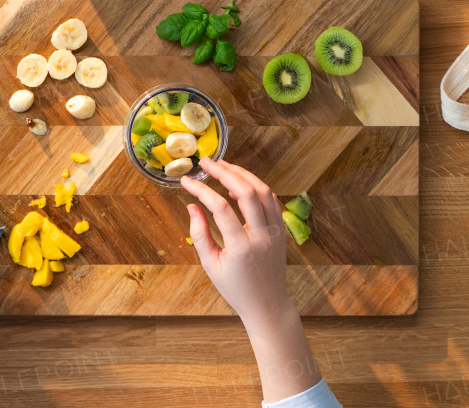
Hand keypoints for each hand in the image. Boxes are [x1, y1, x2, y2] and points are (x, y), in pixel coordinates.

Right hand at [181, 158, 321, 403]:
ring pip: (263, 190)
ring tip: (223, 167)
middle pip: (246, 191)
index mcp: (241, 248)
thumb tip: (191, 206)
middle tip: (207, 163)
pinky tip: (241, 182)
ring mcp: (275, 231)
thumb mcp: (211, 266)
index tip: (186, 182)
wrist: (267, 304)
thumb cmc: (236, 288)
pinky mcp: (282, 229)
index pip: (221, 207)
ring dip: (242, 174)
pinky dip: (256, 186)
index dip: (201, 191)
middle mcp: (262, 236)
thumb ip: (199, 235)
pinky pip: (272, 200)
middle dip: (224, 172)